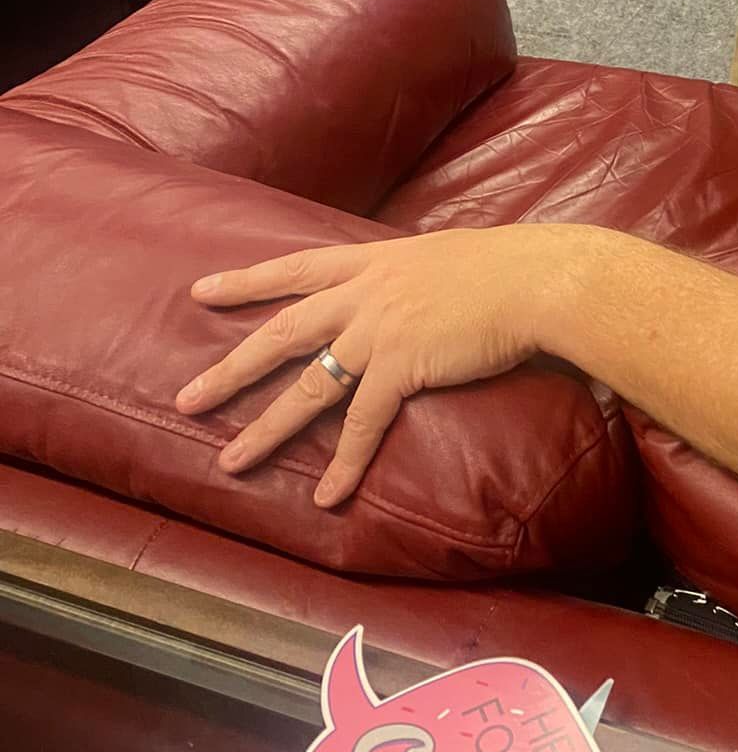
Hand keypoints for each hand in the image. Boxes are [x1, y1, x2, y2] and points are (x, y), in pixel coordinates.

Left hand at [174, 225, 586, 508]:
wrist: (534, 279)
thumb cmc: (507, 265)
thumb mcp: (445, 256)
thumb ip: (416, 277)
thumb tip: (416, 293)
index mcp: (375, 262)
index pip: (296, 268)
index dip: (246, 281)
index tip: (201, 289)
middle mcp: (366, 294)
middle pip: (282, 332)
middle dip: (231, 367)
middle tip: (189, 397)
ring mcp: (380, 331)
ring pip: (308, 385)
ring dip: (266, 426)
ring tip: (229, 460)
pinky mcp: (402, 367)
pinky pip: (362, 423)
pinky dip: (343, 464)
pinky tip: (324, 495)